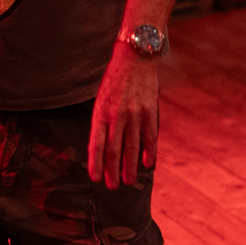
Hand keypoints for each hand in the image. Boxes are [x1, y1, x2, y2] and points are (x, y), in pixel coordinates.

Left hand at [87, 45, 160, 188]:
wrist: (134, 58)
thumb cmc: (114, 81)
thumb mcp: (101, 99)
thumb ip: (102, 122)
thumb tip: (101, 148)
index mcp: (101, 112)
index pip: (97, 144)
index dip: (96, 163)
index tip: (95, 178)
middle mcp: (117, 115)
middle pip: (114, 149)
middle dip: (112, 170)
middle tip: (112, 187)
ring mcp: (135, 113)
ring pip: (132, 146)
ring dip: (130, 166)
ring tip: (128, 181)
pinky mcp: (150, 110)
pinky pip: (150, 136)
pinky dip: (149, 151)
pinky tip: (148, 164)